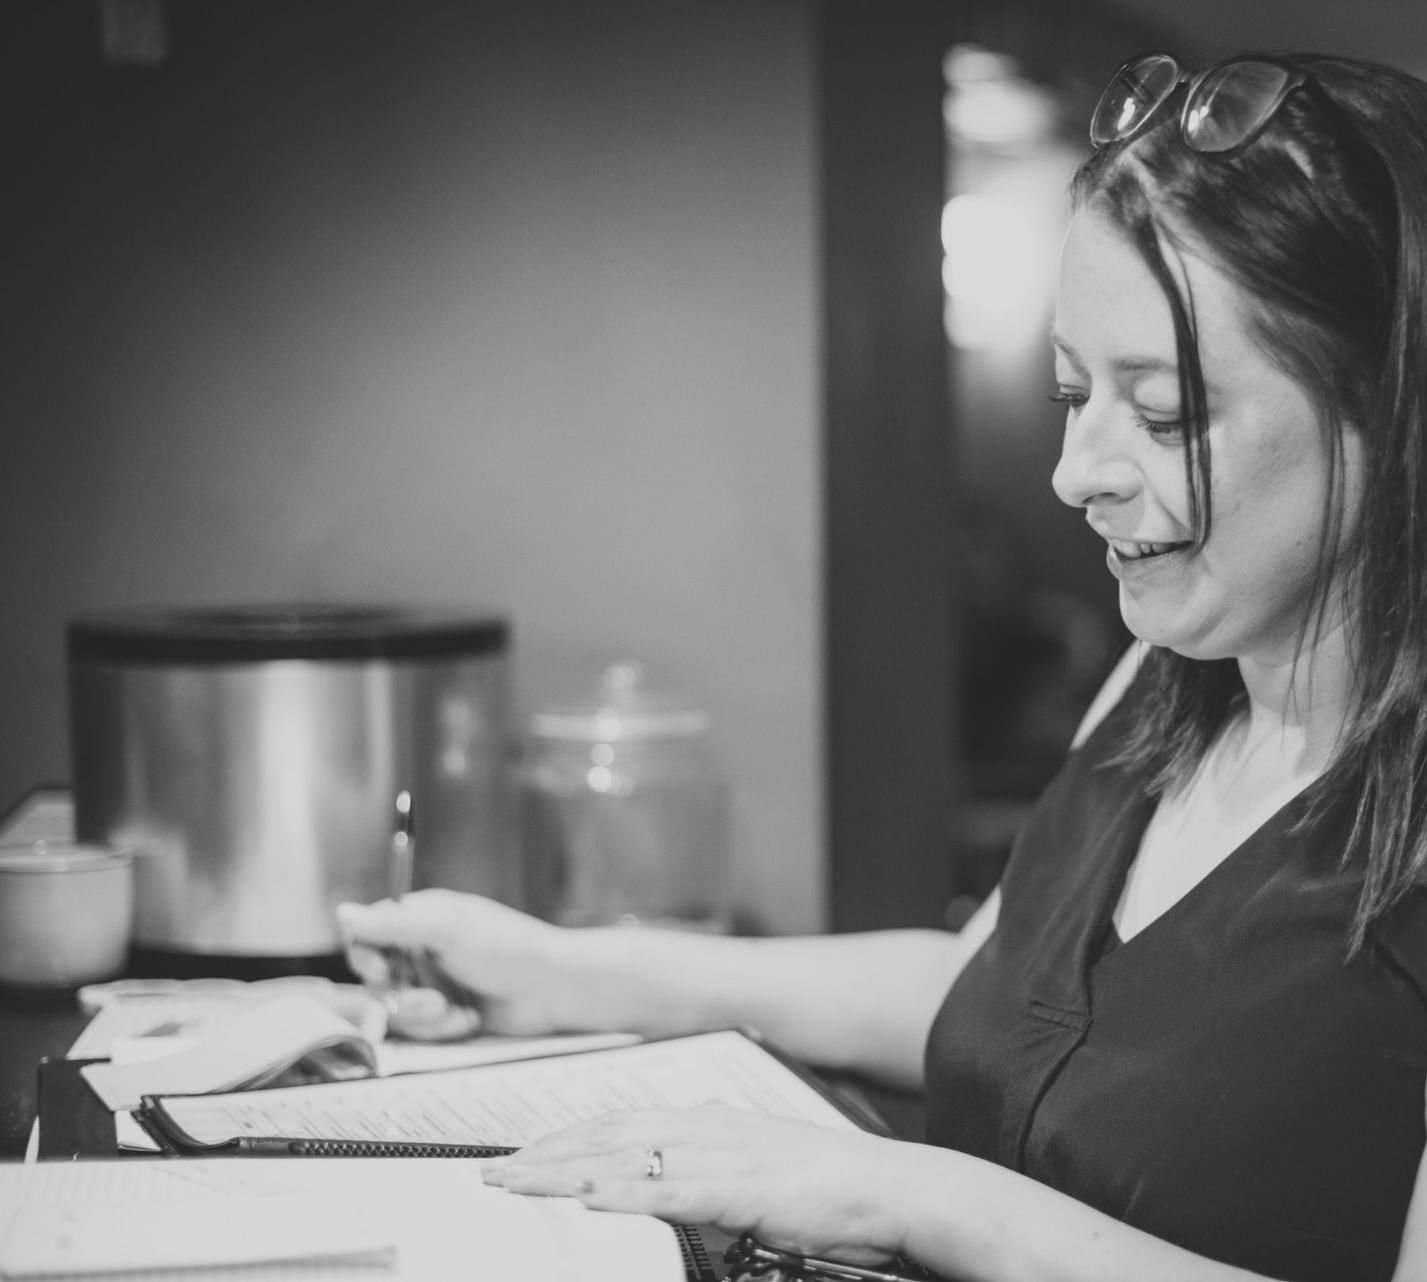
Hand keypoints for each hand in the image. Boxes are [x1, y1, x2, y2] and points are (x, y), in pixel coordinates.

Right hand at [336, 890, 570, 1040]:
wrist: (554, 989)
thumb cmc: (509, 948)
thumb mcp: (448, 931)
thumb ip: (393, 925)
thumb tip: (343, 914)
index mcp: (421, 918)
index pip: (367, 935)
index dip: (366, 957)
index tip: (382, 972)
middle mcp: (422, 949)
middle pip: (376, 980)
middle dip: (402, 997)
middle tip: (434, 1001)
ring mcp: (433, 982)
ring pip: (396, 1010)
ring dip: (424, 1017)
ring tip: (455, 1011)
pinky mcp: (446, 1013)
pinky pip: (420, 1030)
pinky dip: (442, 1029)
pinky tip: (469, 1019)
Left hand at [481, 1106, 927, 1264]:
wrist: (889, 1190)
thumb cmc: (826, 1188)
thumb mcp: (754, 1172)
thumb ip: (707, 1173)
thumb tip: (668, 1180)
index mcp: (707, 1120)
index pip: (619, 1122)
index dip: (565, 1137)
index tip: (521, 1153)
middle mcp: (706, 1126)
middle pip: (608, 1134)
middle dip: (546, 1152)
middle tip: (492, 1169)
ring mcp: (722, 1154)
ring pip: (626, 1156)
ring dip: (565, 1170)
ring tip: (516, 1181)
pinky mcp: (740, 1189)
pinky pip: (672, 1190)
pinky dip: (627, 1192)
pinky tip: (590, 1199)